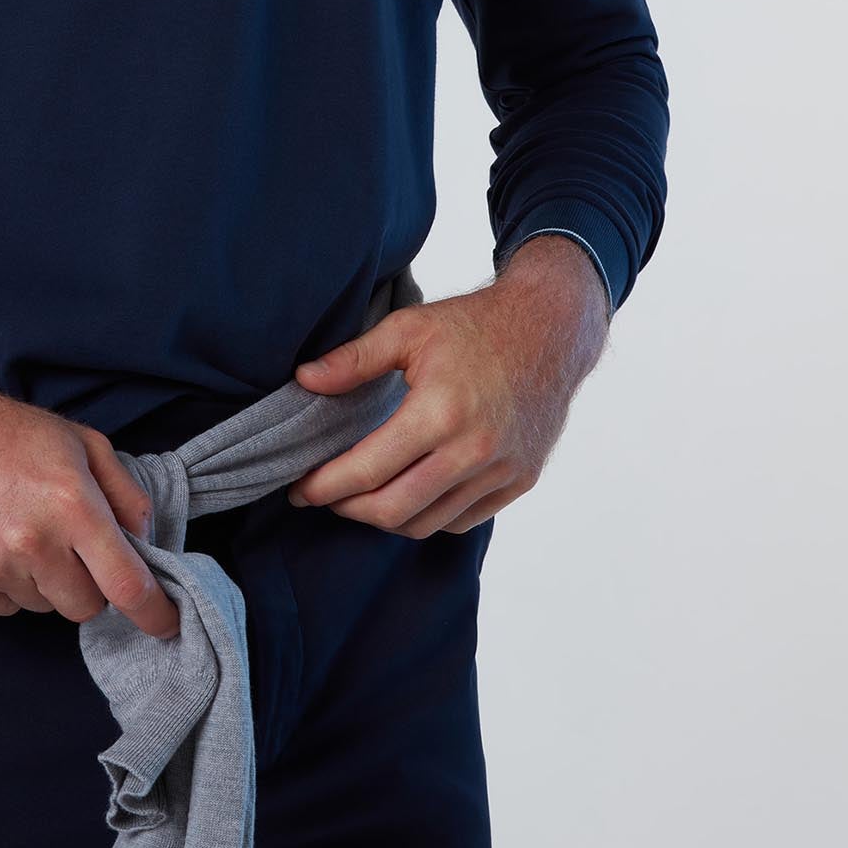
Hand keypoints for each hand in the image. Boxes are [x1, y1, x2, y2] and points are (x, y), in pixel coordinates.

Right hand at [0, 310, 181, 638]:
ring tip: (17, 531)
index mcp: (72, 506)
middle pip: (86, 606)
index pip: (127, 585)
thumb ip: (125, 492)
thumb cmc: (3, 431)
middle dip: (88, 582)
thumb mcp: (79, 441)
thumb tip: (145, 542)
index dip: (155, 614)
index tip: (168, 626)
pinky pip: (4, 608)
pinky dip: (6, 585)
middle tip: (66, 541)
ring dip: (43, 582)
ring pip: (44, 607)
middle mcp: (33, 546)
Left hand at [285, 235, 611, 534]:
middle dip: (347, 509)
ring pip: (427, 523)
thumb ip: (352, 359)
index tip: (298, 488)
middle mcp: (473, 451)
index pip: (367, 470)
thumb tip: (302, 380)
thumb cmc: (474, 325)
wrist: (550, 330)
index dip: (324, 485)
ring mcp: (501, 472)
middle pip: (393, 510)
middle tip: (322, 496)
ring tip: (358, 498)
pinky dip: (427, 517)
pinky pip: (461, 520)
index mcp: (440, 412)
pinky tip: (406, 495)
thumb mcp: (408, 328)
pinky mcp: (519, 481)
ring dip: (385, 517)